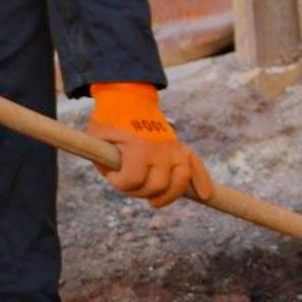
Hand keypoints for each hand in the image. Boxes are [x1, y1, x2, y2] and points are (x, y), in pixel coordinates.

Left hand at [85, 83, 212, 208]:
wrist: (128, 100)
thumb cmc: (110, 122)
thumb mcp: (97, 139)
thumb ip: (104, 162)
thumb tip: (115, 177)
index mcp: (138, 146)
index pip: (132, 180)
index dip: (118, 183)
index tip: (112, 175)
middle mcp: (159, 149)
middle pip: (157, 186)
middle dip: (139, 191)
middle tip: (129, 184)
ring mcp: (173, 148)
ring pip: (181, 181)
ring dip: (168, 196)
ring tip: (154, 202)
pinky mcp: (181, 147)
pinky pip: (197, 166)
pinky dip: (203, 181)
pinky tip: (204, 196)